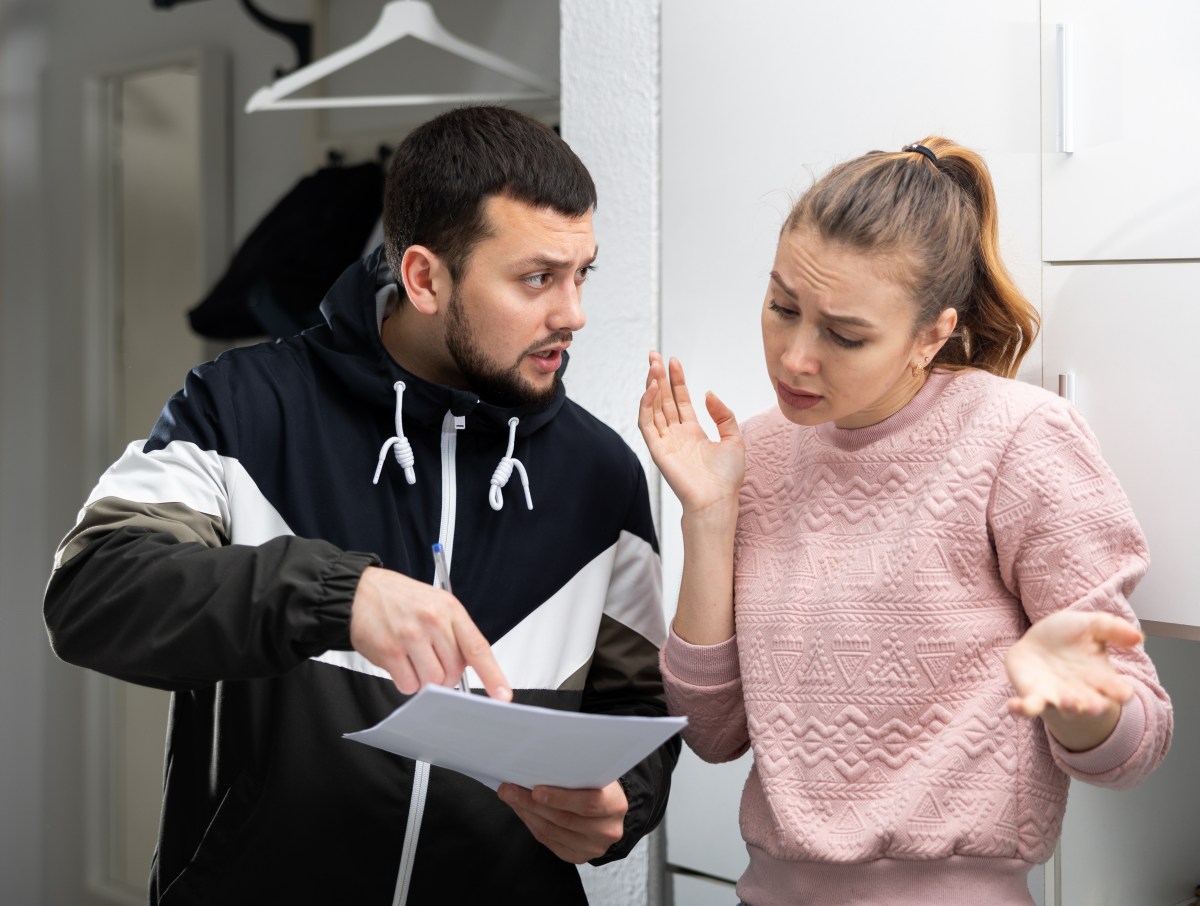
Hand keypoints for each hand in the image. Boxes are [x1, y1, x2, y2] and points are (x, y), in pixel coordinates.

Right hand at [350, 566, 510, 700]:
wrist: (359, 590)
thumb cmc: (399, 599)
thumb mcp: (435, 604)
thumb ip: (453, 633)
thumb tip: (467, 667)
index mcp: (450, 609)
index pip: (478, 648)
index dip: (493, 675)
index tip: (503, 695)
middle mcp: (433, 622)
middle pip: (454, 672)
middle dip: (446, 676)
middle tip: (432, 662)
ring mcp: (410, 637)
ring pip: (432, 682)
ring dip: (425, 680)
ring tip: (413, 660)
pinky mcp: (389, 651)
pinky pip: (408, 685)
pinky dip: (406, 682)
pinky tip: (400, 664)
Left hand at [498, 779, 626, 863]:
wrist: (610, 809)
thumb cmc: (599, 786)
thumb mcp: (595, 775)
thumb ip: (575, 773)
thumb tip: (536, 767)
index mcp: (615, 805)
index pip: (588, 803)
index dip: (560, 798)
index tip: (535, 789)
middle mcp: (607, 830)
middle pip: (564, 819)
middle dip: (532, 803)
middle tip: (509, 790)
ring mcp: (593, 847)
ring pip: (553, 831)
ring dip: (527, 814)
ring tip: (511, 798)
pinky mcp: (579, 857)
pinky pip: (550, 841)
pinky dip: (532, 825)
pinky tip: (523, 812)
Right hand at [638, 351, 744, 515]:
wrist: (717, 500)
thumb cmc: (727, 478)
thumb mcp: (734, 438)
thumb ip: (722, 414)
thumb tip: (707, 393)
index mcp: (693, 433)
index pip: (679, 401)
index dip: (676, 380)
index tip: (673, 361)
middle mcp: (676, 435)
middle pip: (663, 400)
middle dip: (658, 377)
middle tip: (654, 355)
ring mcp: (665, 442)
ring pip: (653, 408)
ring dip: (651, 386)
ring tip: (653, 366)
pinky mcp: (657, 450)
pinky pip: (647, 423)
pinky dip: (646, 405)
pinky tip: (652, 389)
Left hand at [1005, 610, 1141, 749]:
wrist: (1038, 642)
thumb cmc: (1068, 637)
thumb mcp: (1091, 625)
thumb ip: (1112, 628)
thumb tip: (1138, 637)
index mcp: (1101, 679)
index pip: (1116, 690)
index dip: (1120, 693)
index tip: (1124, 693)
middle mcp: (1082, 692)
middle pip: (1093, 705)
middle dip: (1095, 707)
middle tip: (1097, 706)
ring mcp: (1057, 696)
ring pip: (1065, 709)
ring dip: (1068, 708)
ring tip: (1070, 703)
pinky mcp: (1033, 696)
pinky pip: (1028, 707)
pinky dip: (1022, 709)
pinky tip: (1013, 706)